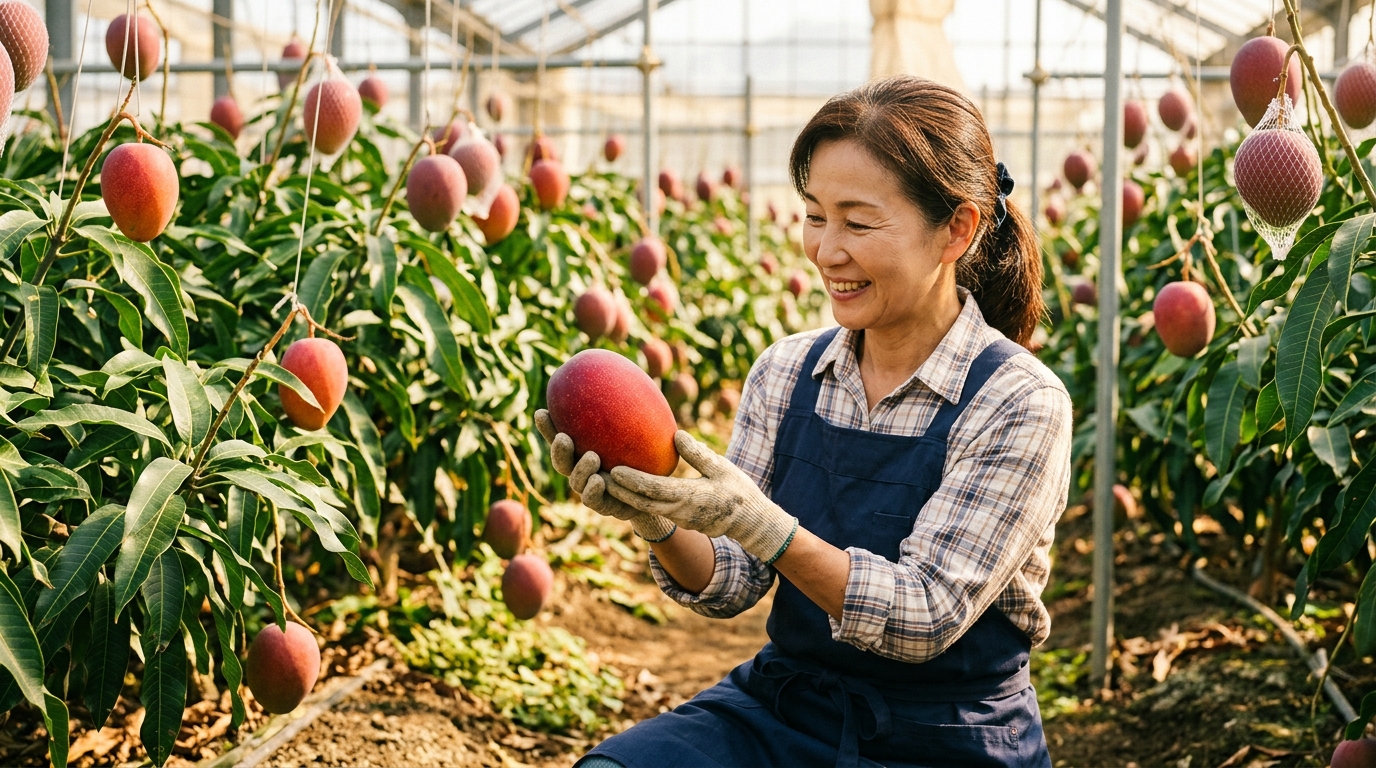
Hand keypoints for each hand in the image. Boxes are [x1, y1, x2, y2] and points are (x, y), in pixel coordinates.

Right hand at [533, 409, 676, 541]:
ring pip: (577, 483)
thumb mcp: (645, 431)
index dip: (548, 428)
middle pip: (564, 462)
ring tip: (591, 457)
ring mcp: (595, 492)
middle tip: (563, 437)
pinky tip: (600, 480)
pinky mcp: (608, 508)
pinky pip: (597, 502)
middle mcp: (586, 473)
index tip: (541, 412)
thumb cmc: (651, 456)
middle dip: (558, 450)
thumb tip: (634, 373)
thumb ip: (633, 410)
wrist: (664, 494)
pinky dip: (594, 491)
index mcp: (586, 453)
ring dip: (580, 471)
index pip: (563, 439)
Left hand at [607, 431, 797, 562]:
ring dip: (623, 497)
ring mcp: (678, 518)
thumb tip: (676, 435)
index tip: (615, 469)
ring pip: (644, 508)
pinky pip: (653, 509)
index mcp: (690, 497)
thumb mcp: (723, 467)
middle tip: (595, 476)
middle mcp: (679, 511)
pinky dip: (636, 500)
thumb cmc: (739, 491)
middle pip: (641, 502)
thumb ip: (698, 454)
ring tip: (602, 481)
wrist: (750, 522)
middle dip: (617, 491)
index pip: (654, 489)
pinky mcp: (679, 519)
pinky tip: (624, 489)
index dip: (633, 480)